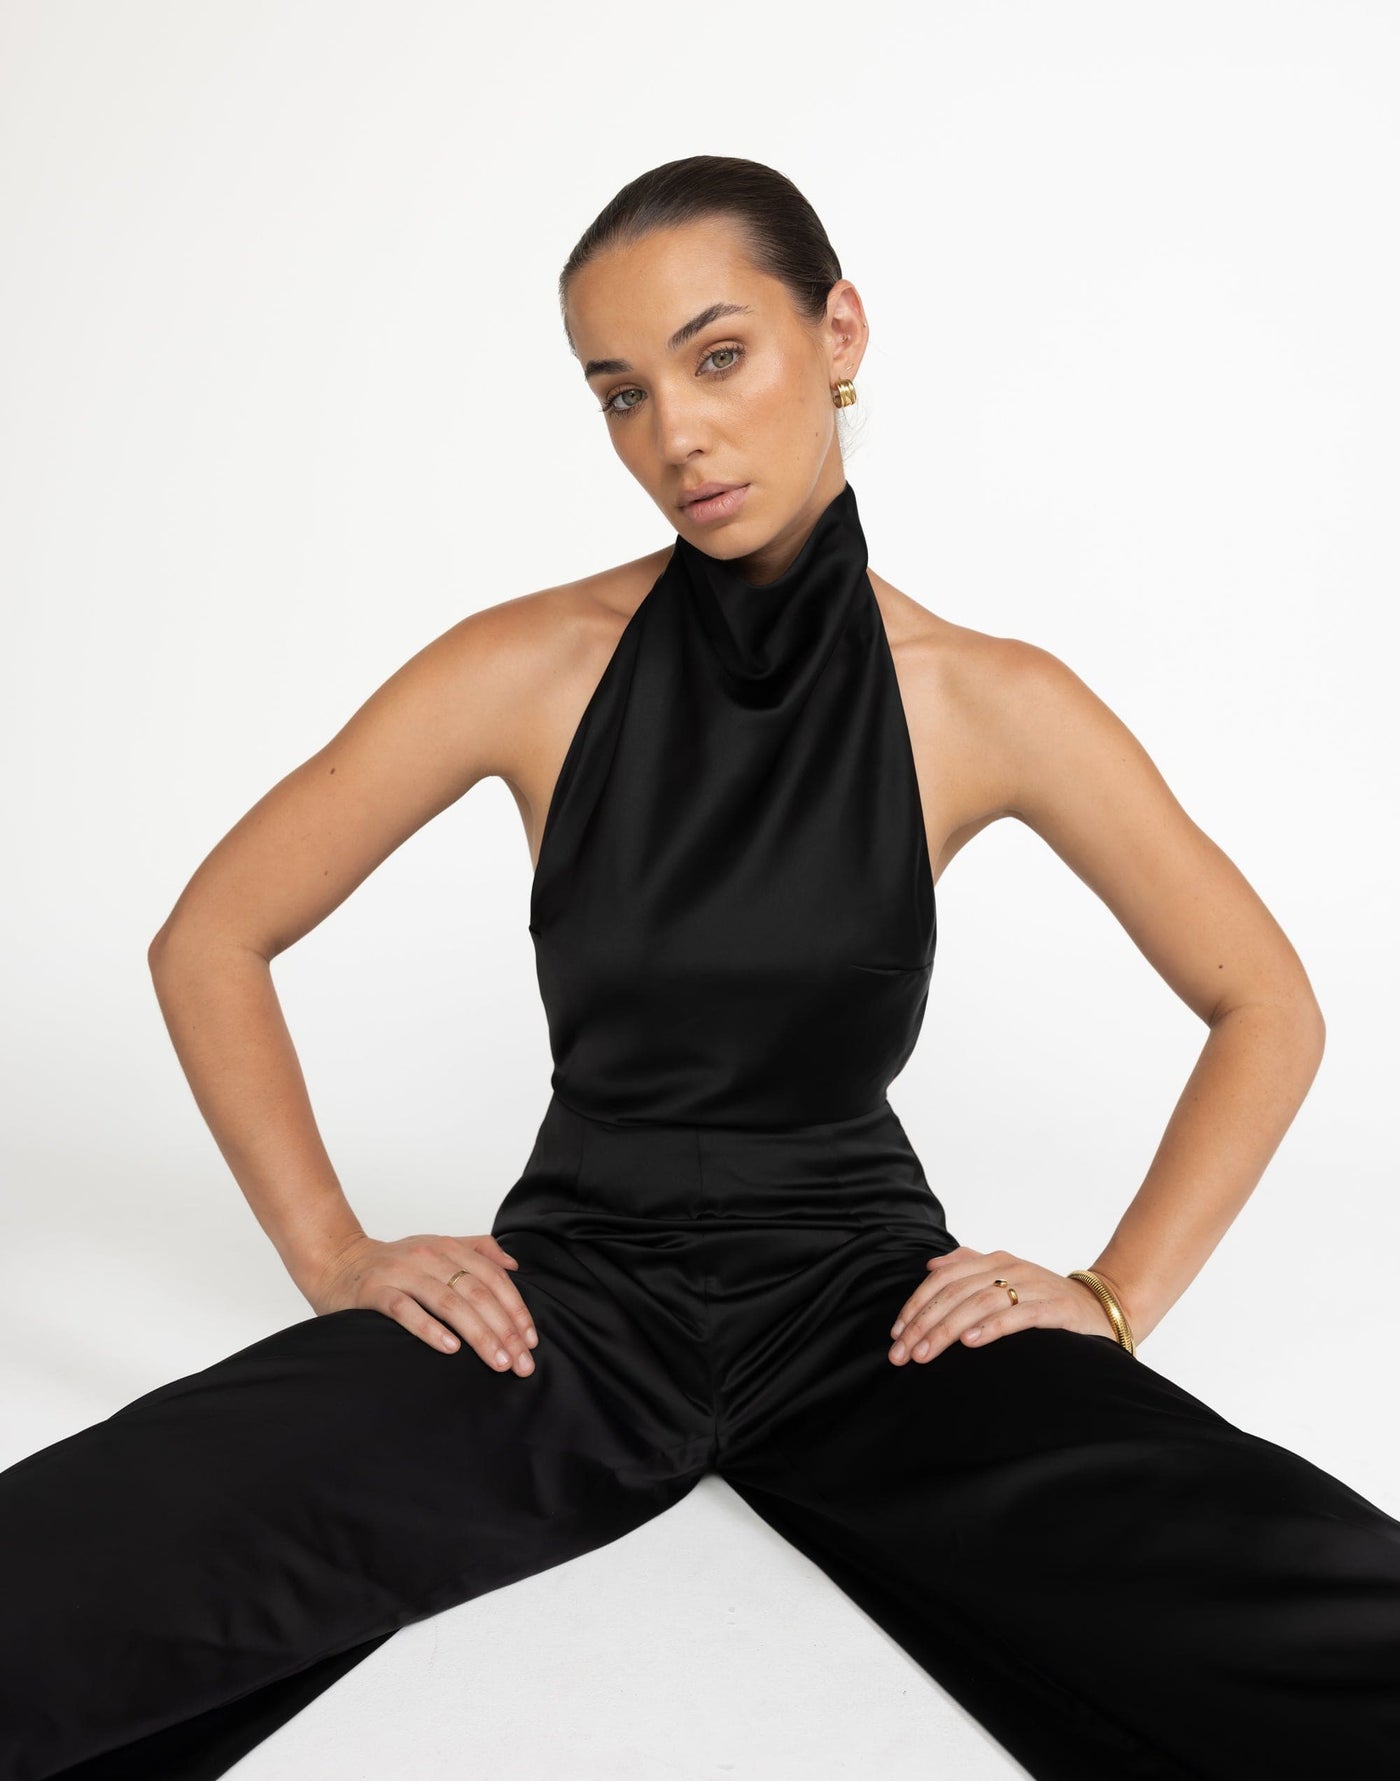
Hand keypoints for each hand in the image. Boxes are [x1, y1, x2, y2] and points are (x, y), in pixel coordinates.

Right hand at [308, 1231, 538, 1373]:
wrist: (337, 1261)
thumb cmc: (393, 1263)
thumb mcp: (437, 1248)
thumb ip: (477, 1250)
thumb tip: (514, 1264)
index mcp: (448, 1247)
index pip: (493, 1278)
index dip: (516, 1309)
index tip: (530, 1341)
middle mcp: (429, 1256)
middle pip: (477, 1294)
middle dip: (505, 1330)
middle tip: (521, 1363)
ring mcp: (402, 1273)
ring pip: (449, 1303)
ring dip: (478, 1334)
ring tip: (497, 1361)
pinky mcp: (376, 1292)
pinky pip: (406, 1310)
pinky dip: (430, 1329)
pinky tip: (450, 1348)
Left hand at [888, 1244, 1117, 1364]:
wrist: (1100, 1307)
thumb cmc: (1044, 1297)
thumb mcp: (1006, 1278)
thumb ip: (969, 1267)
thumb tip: (931, 1265)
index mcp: (994, 1260)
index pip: (943, 1278)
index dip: (916, 1304)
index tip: (896, 1334)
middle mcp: (1010, 1268)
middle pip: (955, 1293)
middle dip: (923, 1324)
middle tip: (902, 1354)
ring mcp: (1033, 1286)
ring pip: (979, 1304)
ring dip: (947, 1329)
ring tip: (925, 1353)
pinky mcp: (1055, 1308)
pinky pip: (1018, 1315)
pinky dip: (990, 1328)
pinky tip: (970, 1342)